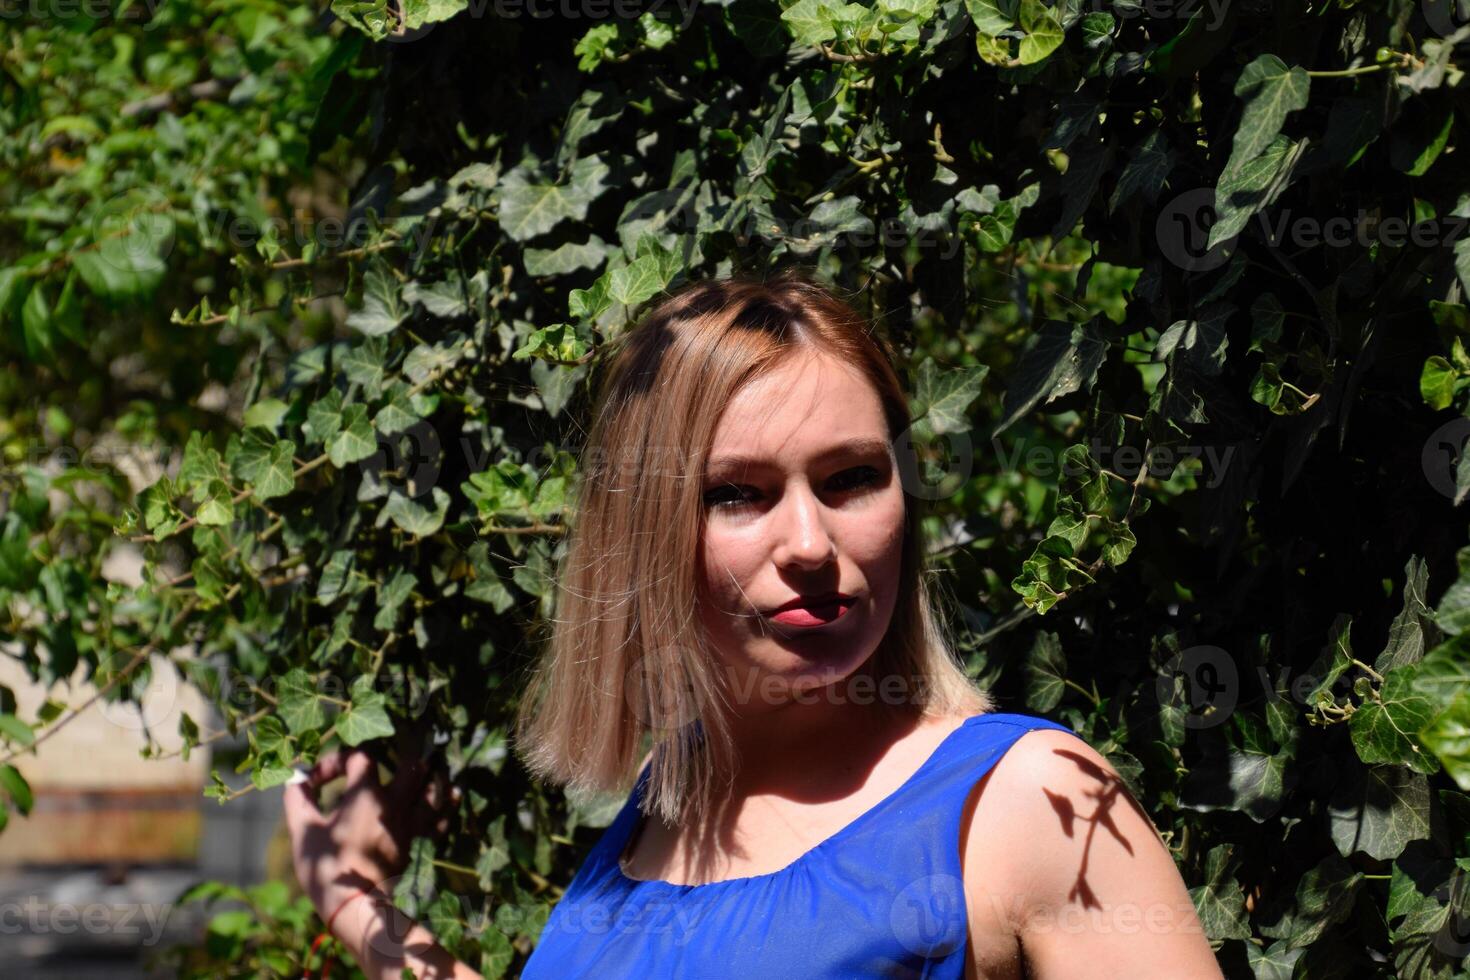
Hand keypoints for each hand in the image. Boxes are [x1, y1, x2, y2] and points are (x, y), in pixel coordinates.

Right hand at [281, 727, 455, 931]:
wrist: (356, 908)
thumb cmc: (326, 868)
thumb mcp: (304, 832)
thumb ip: (298, 799)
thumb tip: (294, 779)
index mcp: (365, 794)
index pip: (359, 758)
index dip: (338, 761)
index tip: (317, 781)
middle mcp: (395, 802)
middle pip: (410, 765)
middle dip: (399, 756)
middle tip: (385, 761)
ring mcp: (411, 822)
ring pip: (433, 787)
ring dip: (428, 776)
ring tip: (422, 770)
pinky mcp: (419, 842)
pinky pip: (442, 817)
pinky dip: (445, 803)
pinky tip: (449, 794)